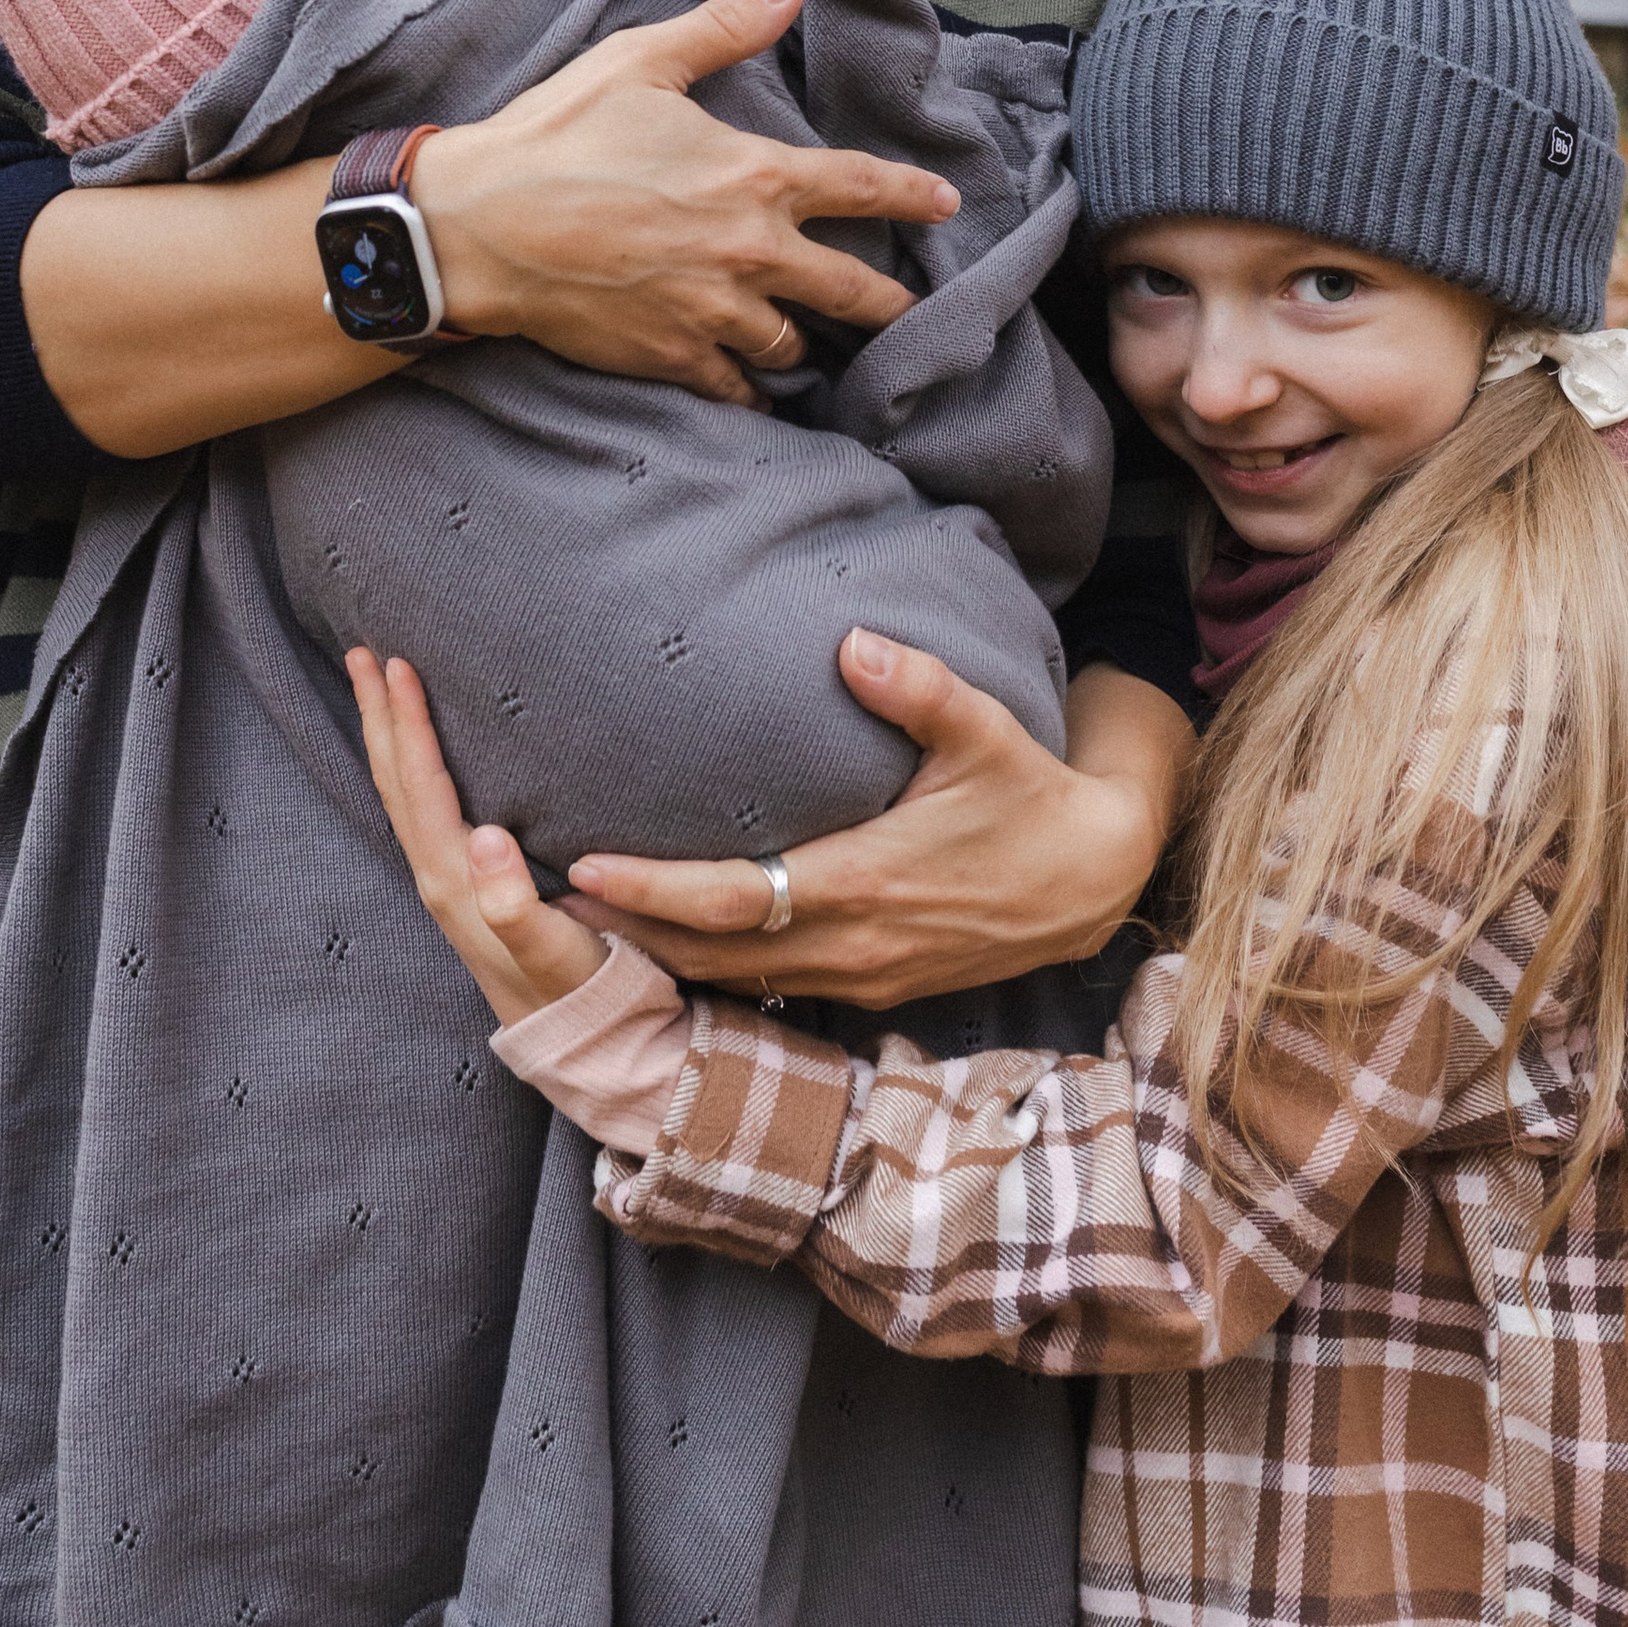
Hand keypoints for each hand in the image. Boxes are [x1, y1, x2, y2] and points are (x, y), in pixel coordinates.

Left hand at [347, 649, 610, 1026]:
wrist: (582, 1042)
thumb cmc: (580, 988)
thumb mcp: (555, 949)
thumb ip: (516, 901)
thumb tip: (484, 835)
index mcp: (455, 880)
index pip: (421, 783)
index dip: (407, 722)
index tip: (396, 663)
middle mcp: (439, 878)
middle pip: (394, 782)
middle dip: (377, 715)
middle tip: (360, 652)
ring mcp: (446, 885)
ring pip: (401, 795)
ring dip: (386, 737)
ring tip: (377, 686)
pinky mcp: (464, 890)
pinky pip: (421, 811)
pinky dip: (410, 768)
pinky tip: (419, 755)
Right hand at [411, 0, 959, 405]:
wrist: (478, 227)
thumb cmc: (556, 136)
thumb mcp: (642, 62)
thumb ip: (727, 27)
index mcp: (754, 177)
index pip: (862, 187)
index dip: (913, 194)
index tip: (948, 205)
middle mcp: (750, 253)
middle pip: (852, 291)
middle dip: (889, 303)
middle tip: (911, 313)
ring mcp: (714, 314)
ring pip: (792, 346)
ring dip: (806, 344)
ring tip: (816, 348)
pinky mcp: (671, 358)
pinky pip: (735, 388)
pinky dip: (748, 389)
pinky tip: (752, 386)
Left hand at [565, 640, 1192, 1010]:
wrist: (1092, 881)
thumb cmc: (1029, 796)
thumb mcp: (985, 730)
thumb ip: (920, 686)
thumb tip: (853, 640)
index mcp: (861, 883)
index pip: (733, 900)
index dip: (653, 892)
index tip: (583, 869)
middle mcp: (848, 942)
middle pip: (709, 954)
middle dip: (623, 935)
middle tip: (534, 904)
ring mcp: (857, 973)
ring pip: (732, 979)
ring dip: (656, 958)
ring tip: (574, 925)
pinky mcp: (868, 983)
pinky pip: (768, 986)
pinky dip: (707, 970)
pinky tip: (662, 946)